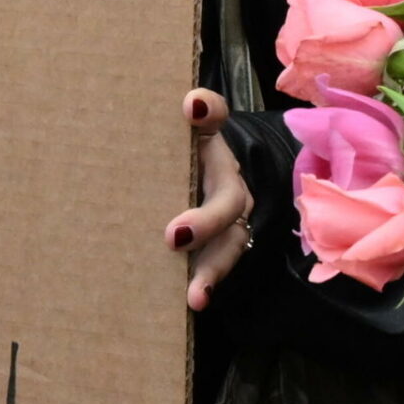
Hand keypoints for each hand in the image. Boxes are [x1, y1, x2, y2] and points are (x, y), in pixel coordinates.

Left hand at [165, 89, 256, 311]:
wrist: (193, 177)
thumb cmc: (179, 153)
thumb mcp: (180, 130)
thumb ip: (194, 113)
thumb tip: (192, 103)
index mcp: (211, 143)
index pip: (215, 118)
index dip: (207, 113)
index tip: (191, 110)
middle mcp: (228, 184)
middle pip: (228, 204)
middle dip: (206, 222)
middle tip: (174, 237)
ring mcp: (228, 220)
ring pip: (228, 245)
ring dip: (211, 269)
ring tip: (196, 295)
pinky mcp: (216, 246)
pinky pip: (214, 264)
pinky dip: (203, 282)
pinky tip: (191, 300)